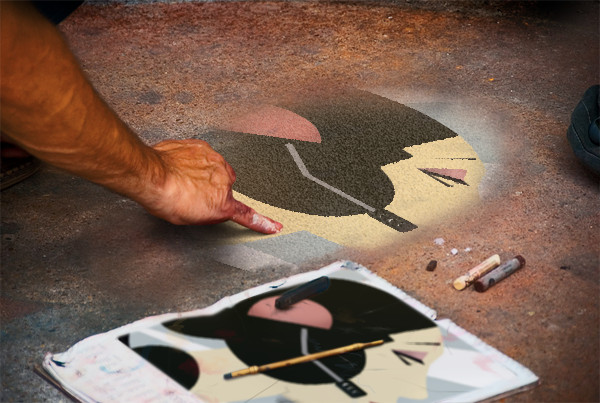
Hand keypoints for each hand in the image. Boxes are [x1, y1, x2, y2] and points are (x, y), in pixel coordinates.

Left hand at [143, 139, 282, 233]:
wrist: (151, 175)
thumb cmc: (167, 199)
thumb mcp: (190, 218)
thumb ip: (208, 212)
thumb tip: (212, 208)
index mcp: (223, 203)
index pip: (246, 215)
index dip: (262, 222)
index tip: (275, 226)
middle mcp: (224, 180)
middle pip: (225, 187)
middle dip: (213, 189)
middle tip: (193, 193)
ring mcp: (215, 161)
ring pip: (215, 168)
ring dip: (203, 173)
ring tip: (183, 178)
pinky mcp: (202, 147)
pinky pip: (201, 155)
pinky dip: (192, 161)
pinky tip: (180, 166)